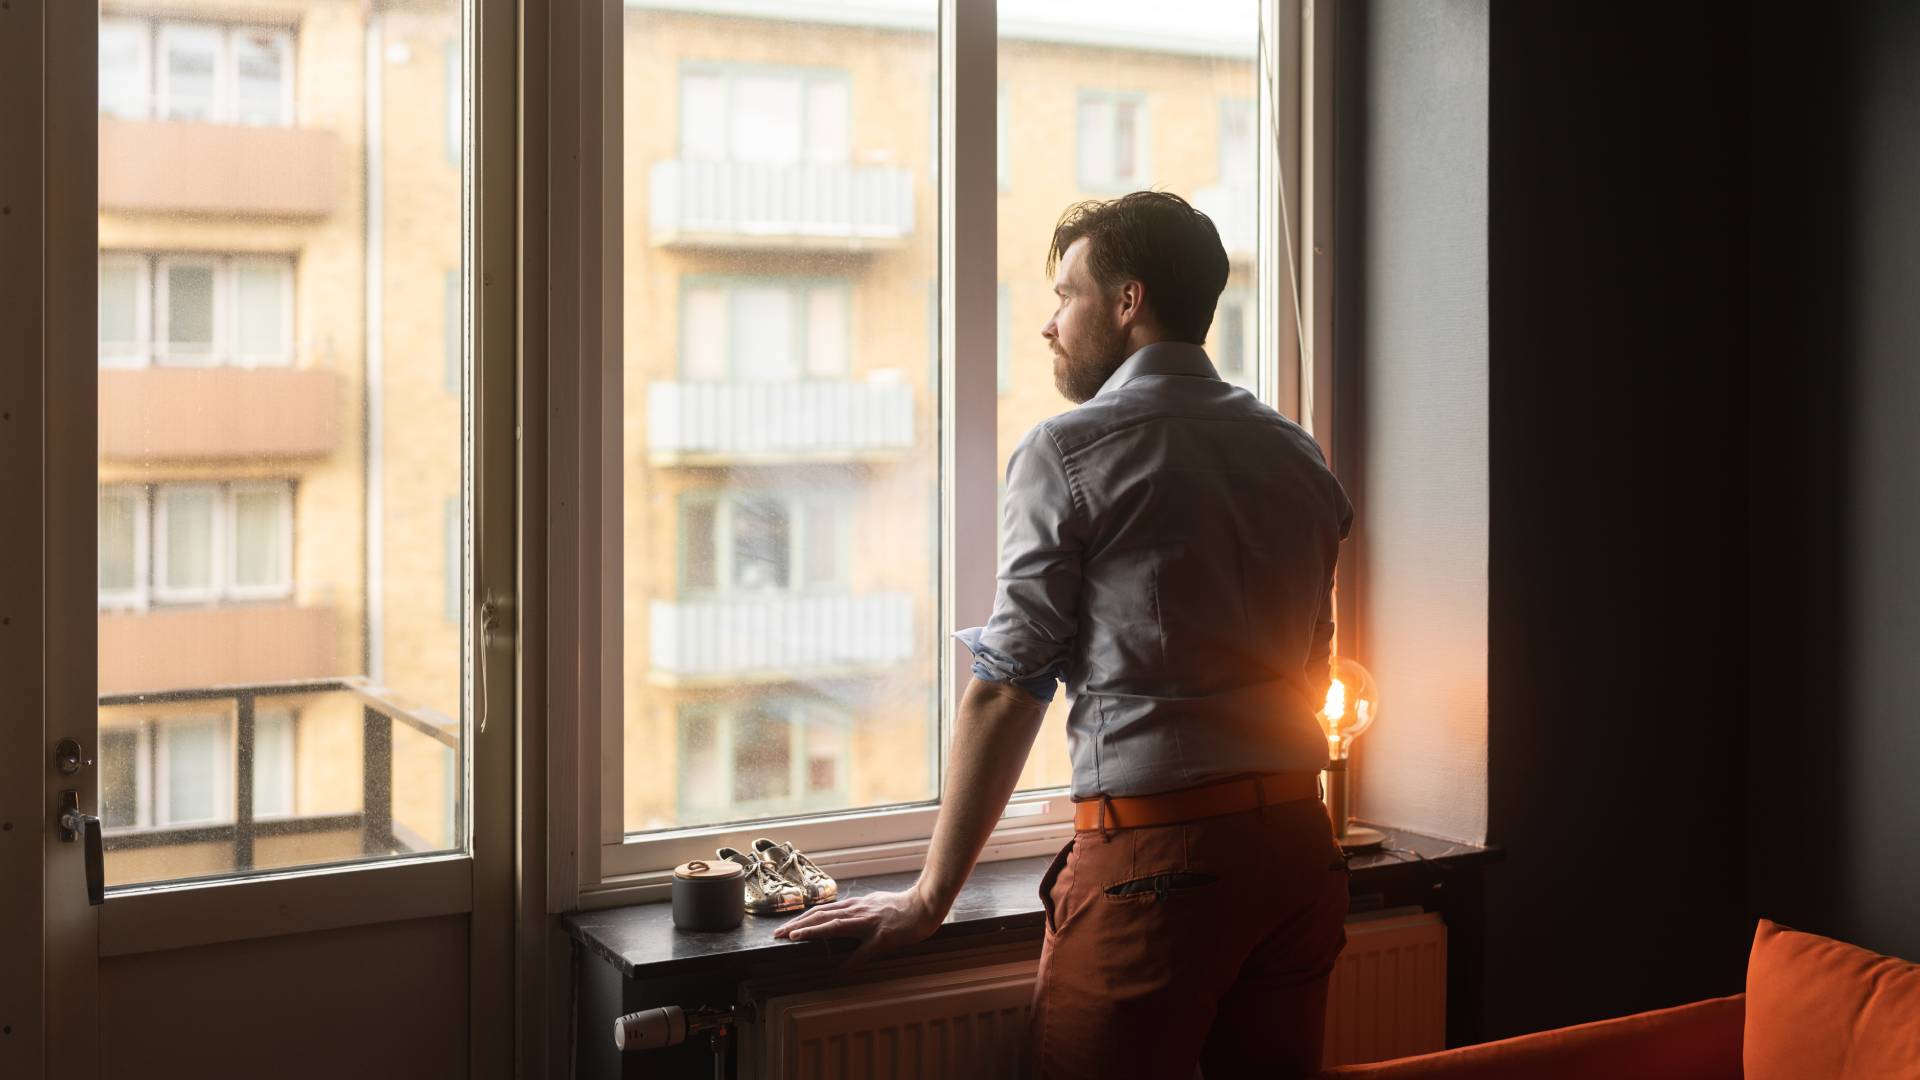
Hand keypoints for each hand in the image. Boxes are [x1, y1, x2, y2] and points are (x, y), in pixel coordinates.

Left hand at [772, 885, 944, 964]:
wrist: (924, 905)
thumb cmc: (900, 907)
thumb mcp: (872, 904)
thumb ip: (855, 911)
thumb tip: (839, 917)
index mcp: (855, 906)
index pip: (821, 910)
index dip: (801, 918)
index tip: (784, 928)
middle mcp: (857, 911)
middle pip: (821, 915)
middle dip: (797, 924)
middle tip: (777, 934)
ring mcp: (868, 923)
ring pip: (835, 926)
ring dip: (812, 931)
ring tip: (793, 938)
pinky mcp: (882, 937)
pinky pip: (863, 952)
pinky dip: (850, 961)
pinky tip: (838, 969)